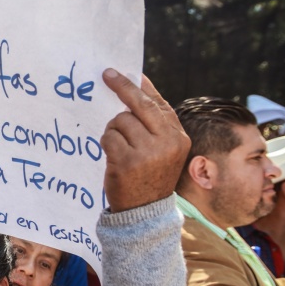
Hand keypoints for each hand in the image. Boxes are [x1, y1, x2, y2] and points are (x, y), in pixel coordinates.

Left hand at [99, 71, 190, 212]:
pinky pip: (109, 137)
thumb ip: (153, 124)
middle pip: (140, 105)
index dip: (141, 87)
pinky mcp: (127, 162)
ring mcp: (147, 152)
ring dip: (113, 129)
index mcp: (178, 138)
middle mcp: (167, 143)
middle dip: (122, 87)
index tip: (128, 73)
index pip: (159, 105)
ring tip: (119, 146)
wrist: (144, 212)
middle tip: (107, 75)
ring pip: (120, 121)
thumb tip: (137, 88)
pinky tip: (113, 155)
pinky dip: (106, 142)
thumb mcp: (162, 151)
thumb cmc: (149, 176)